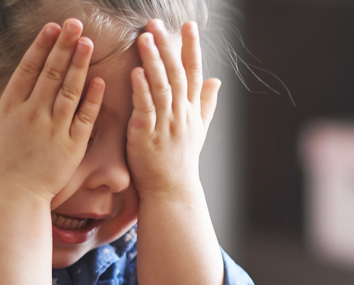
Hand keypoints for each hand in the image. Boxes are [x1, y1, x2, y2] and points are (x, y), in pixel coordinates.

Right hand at [0, 19, 103, 202]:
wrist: (12, 200)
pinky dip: (93, 99)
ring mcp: (53, 129)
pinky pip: (85, 117)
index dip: (41, 46)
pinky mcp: (71, 146)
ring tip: (88, 42)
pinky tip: (100, 80)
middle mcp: (32, 114)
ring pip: (69, 90)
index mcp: (9, 108)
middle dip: (63, 46)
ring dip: (79, 65)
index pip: (27, 69)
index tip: (51, 27)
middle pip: (51, 73)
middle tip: (76, 24)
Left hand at [127, 19, 220, 198]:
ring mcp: (165, 124)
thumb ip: (206, 103)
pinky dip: (141, 90)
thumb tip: (218, 81)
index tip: (189, 26)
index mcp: (192, 110)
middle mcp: (181, 114)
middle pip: (177, 74)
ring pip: (161, 87)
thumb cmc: (181, 161)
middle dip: (168, 47)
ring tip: (144, 38)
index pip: (194, 73)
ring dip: (153, 61)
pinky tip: (135, 72)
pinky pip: (146, 109)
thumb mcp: (198, 130)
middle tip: (156, 24)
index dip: (192, 48)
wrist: (171, 191)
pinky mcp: (147, 135)